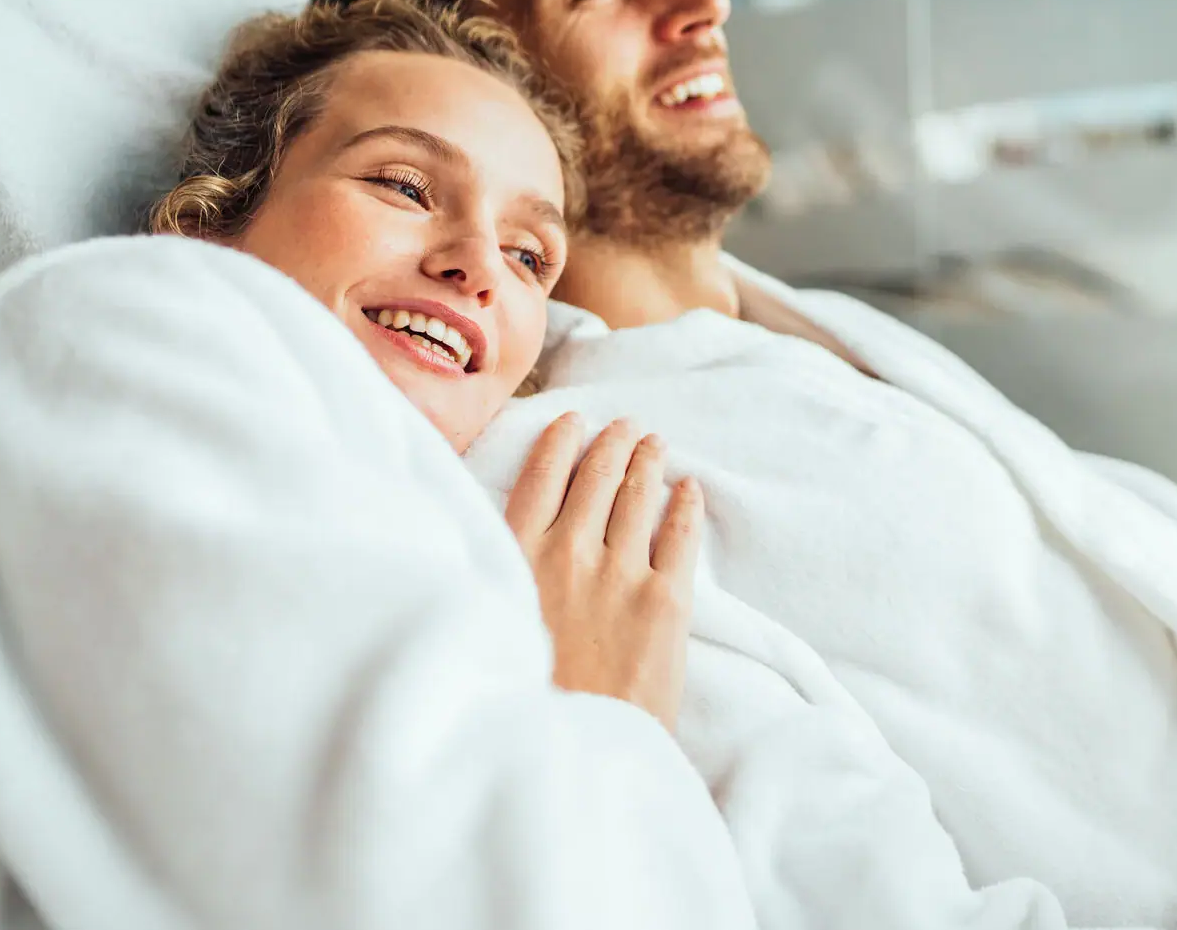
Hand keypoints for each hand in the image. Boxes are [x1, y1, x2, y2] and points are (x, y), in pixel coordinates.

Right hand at [505, 414, 702, 731]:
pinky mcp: (664, 602)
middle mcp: (568, 551)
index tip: (575, 422)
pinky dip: (685, 507)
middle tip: (626, 427)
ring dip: (648, 462)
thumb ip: (502, 571)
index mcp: (517, 553)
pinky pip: (679, 537)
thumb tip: (508, 538)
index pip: (543, 475)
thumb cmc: (517, 694)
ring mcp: (619, 573)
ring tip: (655, 444)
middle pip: (596, 477)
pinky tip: (688, 490)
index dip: (563, 441)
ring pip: (637, 496)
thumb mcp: (488, 619)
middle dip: (614, 444)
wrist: (564, 754)